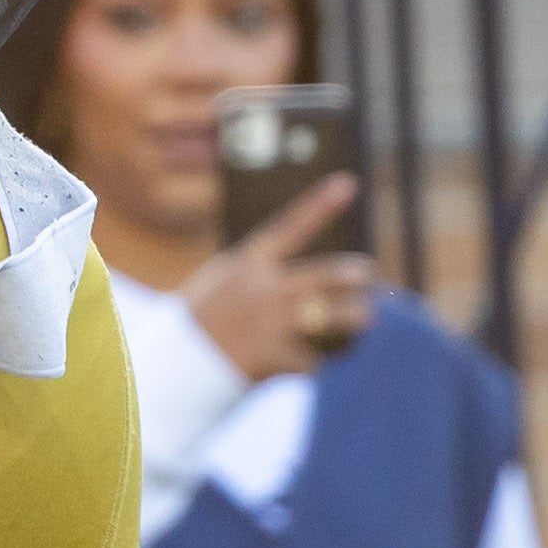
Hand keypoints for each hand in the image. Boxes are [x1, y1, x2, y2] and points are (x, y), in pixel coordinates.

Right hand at [182, 174, 376, 380]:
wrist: (180, 365)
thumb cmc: (209, 316)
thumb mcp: (227, 278)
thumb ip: (268, 269)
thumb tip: (322, 274)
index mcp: (249, 262)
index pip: (291, 227)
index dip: (320, 204)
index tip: (348, 182)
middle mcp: (264, 289)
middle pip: (334, 275)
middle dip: (360, 276)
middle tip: (367, 279)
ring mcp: (273, 324)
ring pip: (342, 316)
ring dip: (359, 319)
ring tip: (362, 319)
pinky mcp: (280, 357)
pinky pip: (322, 356)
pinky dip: (325, 357)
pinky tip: (312, 357)